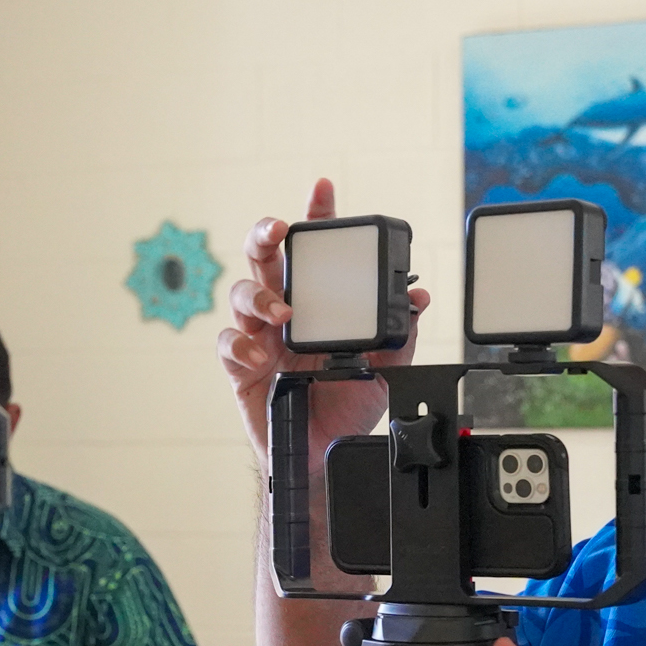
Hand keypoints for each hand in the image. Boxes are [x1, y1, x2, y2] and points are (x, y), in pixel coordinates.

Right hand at [215, 177, 428, 463]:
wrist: (326, 456)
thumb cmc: (346, 407)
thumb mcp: (384, 371)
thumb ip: (399, 336)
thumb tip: (417, 299)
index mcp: (317, 305)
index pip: (314, 252)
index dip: (316, 218)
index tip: (323, 190)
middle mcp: (284, 313)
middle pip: (264, 260)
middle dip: (266, 236)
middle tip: (279, 231)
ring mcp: (259, 338)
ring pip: (241, 294)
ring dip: (259, 296)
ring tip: (282, 312)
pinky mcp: (241, 369)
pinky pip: (228, 345)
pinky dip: (240, 346)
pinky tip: (258, 356)